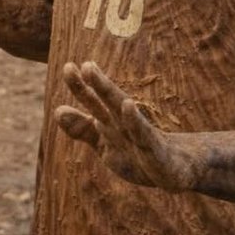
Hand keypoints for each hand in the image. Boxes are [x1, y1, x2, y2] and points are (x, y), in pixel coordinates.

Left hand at [55, 61, 198, 192]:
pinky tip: (127, 105)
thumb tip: (57, 110)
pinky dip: (134, 121)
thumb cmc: (139, 153)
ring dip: (110, 92)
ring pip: (124, 112)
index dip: (81, 87)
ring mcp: (141, 136)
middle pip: (110, 101)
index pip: (94, 103)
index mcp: (112, 122)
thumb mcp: (105, 143)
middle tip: (87, 65)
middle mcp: (125, 124)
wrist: (177, 169)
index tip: (69, 66)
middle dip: (98, 84)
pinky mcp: (156, 151)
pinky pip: (143, 135)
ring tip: (100, 77)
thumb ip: (82, 128)